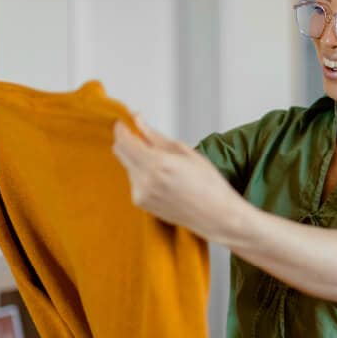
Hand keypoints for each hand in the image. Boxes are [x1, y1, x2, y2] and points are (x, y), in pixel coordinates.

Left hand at [111, 114, 244, 242]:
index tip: (126, 122)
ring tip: (163, 163)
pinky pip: (134, 180)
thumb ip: (155, 136)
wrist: (216, 216)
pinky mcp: (141, 204)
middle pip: (120, 152)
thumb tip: (138, 121)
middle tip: (143, 137)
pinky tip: (163, 178)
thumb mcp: (185, 152)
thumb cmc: (209, 184)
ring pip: (128, 166)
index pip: (124, 140)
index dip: (122, 127)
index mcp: (157, 164)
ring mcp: (141, 194)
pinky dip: (142, 173)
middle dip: (128, 141)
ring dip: (137, 158)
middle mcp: (145, 181)